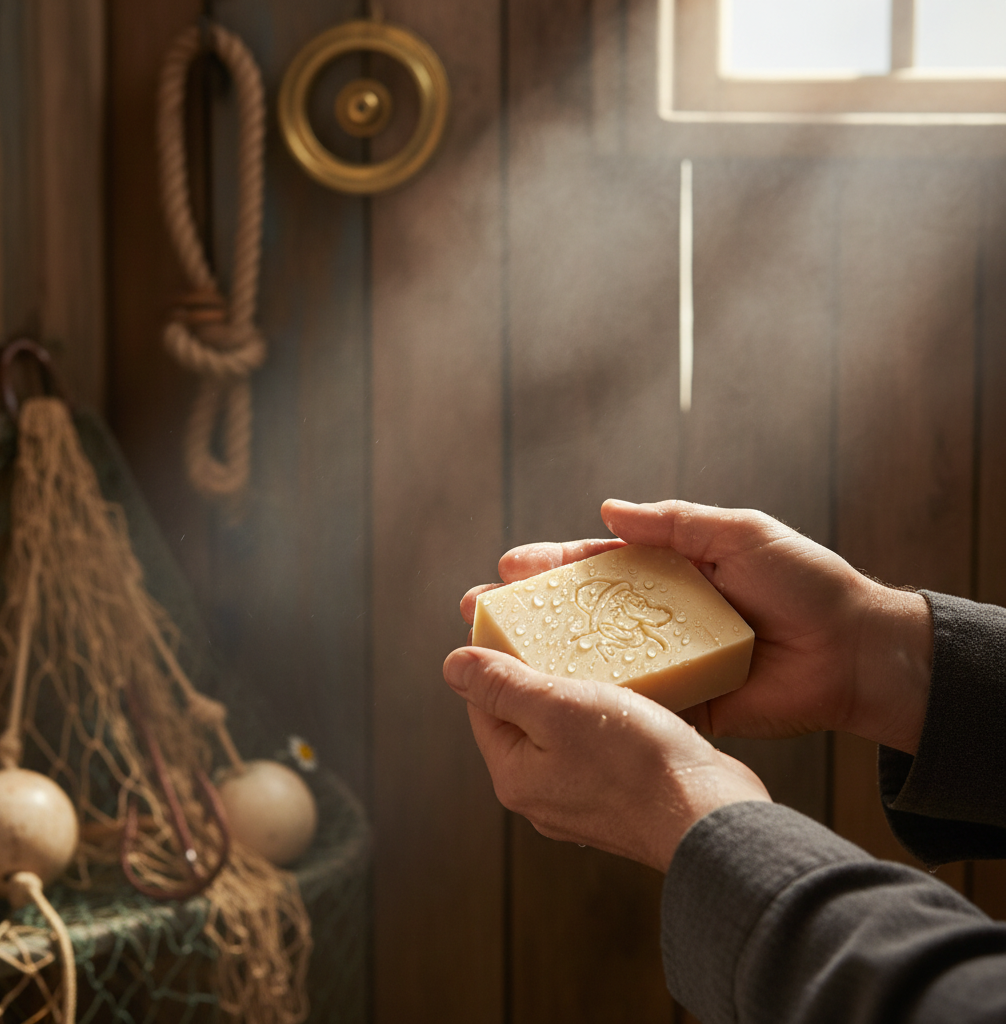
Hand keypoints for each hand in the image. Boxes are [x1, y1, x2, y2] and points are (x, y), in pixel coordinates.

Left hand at [443, 646, 769, 872]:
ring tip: (602, 662)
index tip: (521, 625)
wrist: (710, 818)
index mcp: (514, 776)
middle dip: (542, 674)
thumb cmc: (635, 764)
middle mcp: (542, 794)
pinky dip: (610, 715)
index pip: (485, 705)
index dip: (497, 660)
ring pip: (566, 729)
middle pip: (524, 716)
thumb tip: (452, 665)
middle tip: (566, 638)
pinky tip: (633, 696)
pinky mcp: (620, 797)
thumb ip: (502, 686)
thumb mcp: (558, 708)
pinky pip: (600, 745)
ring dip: (579, 692)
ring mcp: (581, 799)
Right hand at [460, 500, 932, 754]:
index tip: (508, 568)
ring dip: (546, 657)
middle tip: (478, 613)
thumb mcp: (741, 534)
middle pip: (583, 613)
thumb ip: (677, 523)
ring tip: (497, 657)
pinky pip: (634, 698)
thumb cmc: (806, 583)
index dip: (552, 566)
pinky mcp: (686, 702)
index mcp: (671, 572)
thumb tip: (609, 510)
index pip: (598, 565)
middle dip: (531, 613)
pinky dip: (595, 698)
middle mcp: (661, 616)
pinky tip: (551, 699)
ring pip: (598, 658)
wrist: (856, 653)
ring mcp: (670, 660)